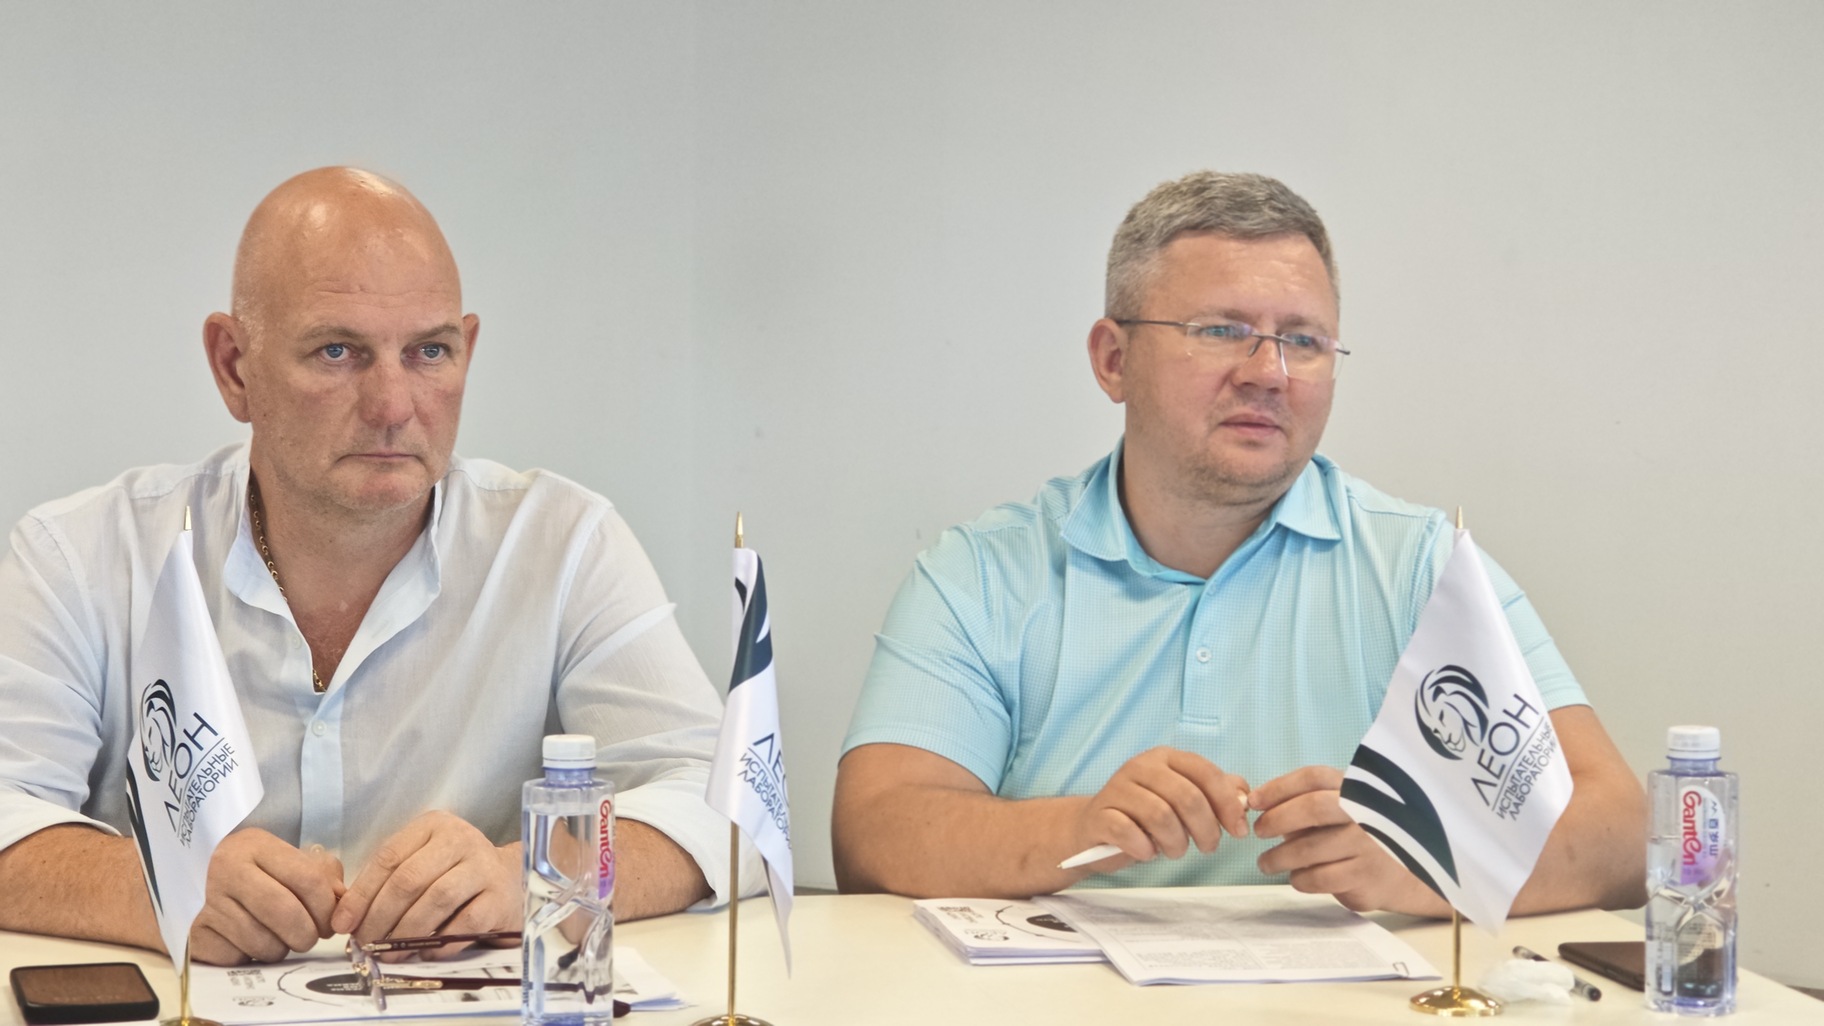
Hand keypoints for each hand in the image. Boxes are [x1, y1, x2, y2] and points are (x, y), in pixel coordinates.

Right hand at [190, 829, 344, 964]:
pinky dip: (250, 958)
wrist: (183, 882)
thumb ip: (321, 874)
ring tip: (277, 938)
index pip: (308, 879)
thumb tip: (341, 901)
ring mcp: (206, 903)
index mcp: (256, 846)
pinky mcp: (193, 933)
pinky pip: (236, 958)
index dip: (327, 907)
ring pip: (263, 943)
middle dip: (307, 935)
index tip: (331, 920)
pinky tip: (248, 943)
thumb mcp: (283, 859)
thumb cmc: (250, 872)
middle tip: (309, 937)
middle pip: (286, 914)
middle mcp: (227, 870)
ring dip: (280, 949)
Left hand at [333, 810, 520, 958]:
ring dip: (406, 932)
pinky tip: (426, 952)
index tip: (343, 924)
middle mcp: (460, 839)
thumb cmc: (455, 873)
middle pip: (409, 879)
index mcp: (433, 826)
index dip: (361, 894)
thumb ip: (388, 881)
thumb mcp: (422, 862)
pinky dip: (440, 942)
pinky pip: (465, 922)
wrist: (511, 880)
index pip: (388, 858)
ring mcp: (484, 867)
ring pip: (436, 899)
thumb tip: (347, 918)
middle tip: (366, 943)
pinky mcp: (500, 897)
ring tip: (389, 952)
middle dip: (380, 917)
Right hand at [1069, 747, 1250, 871]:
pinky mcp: (1099, 815)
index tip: (1239, 831)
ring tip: (1176, 851)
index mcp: (1165, 758)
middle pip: (1186, 796)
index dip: (1227, 803)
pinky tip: (1148, 853)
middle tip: (1208, 848)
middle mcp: (1140, 767)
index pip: (1205, 773)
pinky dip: (1144, 848)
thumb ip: (1215, 793)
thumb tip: (1244, 797)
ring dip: (1176, 842)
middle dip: (1206, 829)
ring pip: (1160, 815)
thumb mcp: (1182, 801)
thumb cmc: (1145, 815)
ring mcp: (1117, 789)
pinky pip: (1127, 831)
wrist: (1094, 828)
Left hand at [1250, 765, 1443, 913]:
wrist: (1410, 873)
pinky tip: (1296, 877)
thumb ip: (1305, 805)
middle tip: (1259, 831)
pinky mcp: (1366, 875)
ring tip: (1266, 863)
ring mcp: (1368, 844)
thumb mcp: (1340, 811)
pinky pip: (1319, 878)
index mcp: (1356, 788)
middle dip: (1277, 819)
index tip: (1253, 801)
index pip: (1313, 778)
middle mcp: (1365, 812)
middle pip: (1312, 807)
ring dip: (1279, 857)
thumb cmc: (1361, 836)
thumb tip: (1256, 806)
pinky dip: (1299, 879)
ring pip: (1309, 848)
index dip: (1278, 787)